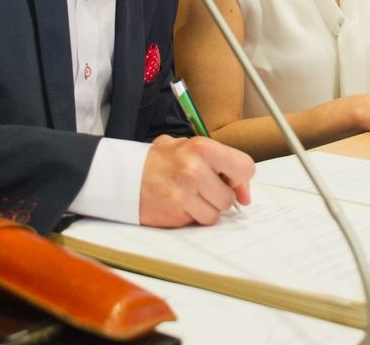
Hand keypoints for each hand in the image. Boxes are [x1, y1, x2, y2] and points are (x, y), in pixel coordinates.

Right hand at [139, 135, 253, 226]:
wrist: (124, 175)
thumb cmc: (160, 162)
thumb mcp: (189, 149)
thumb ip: (221, 164)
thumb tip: (244, 194)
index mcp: (202, 147)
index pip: (245, 167)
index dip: (240, 179)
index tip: (231, 182)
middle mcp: (195, 168)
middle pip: (230, 197)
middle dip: (219, 196)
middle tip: (202, 188)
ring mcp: (185, 192)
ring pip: (216, 213)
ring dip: (206, 209)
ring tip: (188, 196)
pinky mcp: (176, 211)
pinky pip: (199, 222)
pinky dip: (192, 217)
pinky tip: (179, 205)